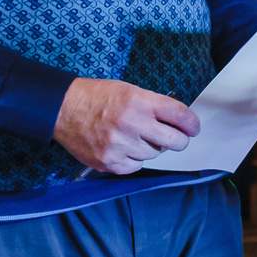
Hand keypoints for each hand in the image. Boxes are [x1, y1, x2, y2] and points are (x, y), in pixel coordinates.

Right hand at [55, 78, 200, 175]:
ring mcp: (120, 145)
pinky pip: (136, 166)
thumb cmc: (97, 97)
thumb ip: (154, 105)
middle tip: (177, 138)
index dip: (192, 124)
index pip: (180, 115)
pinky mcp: (109, 162)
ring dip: (152, 148)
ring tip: (138, 137)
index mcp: (140, 102)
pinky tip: (126, 147)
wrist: (63, 109)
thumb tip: (178, 121)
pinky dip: (135, 159)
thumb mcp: (130, 90)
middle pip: (174, 141)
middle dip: (180, 140)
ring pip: (155, 154)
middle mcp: (132, 124)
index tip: (193, 128)